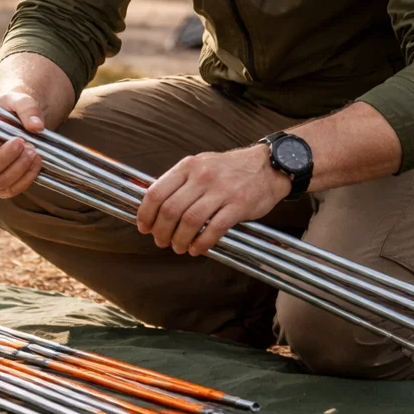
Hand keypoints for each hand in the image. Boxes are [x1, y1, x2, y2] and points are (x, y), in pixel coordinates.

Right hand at [0, 91, 46, 197]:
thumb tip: (36, 126)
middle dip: (3, 158)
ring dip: (17, 168)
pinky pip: (10, 190)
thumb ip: (26, 107)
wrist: (22, 123)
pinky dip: (26, 178)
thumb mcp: (17, 100)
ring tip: (33, 151)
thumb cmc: (11, 110)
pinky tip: (36, 162)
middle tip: (21, 142)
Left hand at [136, 143, 291, 255]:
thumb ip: (180, 182)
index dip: (146, 214)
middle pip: (170, 210)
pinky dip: (202, 243)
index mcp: (189, 166)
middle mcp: (203, 176)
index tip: (144, 227)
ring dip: (179, 240)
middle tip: (161, 241)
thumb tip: (154, 206)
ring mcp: (222, 190)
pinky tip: (198, 249)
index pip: (156, 192)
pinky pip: (214, 229)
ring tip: (179, 247)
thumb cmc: (231, 169)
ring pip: (190, 221)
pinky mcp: (239, 205)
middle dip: (161, 232)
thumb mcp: (202, 165)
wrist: (268, 166)